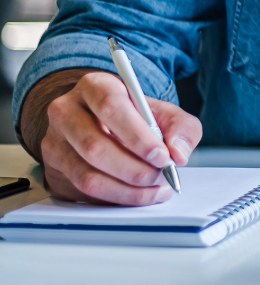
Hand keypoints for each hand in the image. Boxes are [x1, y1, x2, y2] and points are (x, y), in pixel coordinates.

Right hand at [22, 68, 201, 204]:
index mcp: (94, 86)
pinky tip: (137, 195)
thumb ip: (181, 127)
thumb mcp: (164, 112)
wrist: (104, 125)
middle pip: (95, 147)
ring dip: (126, 189)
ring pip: (87, 175)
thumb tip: (178, 153)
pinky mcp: (53, 171)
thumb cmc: (136, 117)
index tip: (162, 156)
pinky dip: (115, 198)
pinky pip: (83, 193)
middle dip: (134, 169)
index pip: (111, 106)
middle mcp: (66, 111)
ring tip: (154, 189)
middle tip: (160, 176)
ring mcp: (54, 143)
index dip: (137, 136)